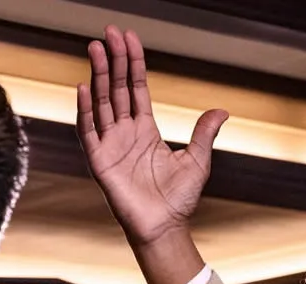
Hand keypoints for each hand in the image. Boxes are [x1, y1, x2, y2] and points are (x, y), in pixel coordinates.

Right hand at [78, 27, 226, 248]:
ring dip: (99, 75)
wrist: (164, 228)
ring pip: (102, 102)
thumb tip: (222, 110)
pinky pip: (88, 131)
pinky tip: (83, 86)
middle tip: (109, 32)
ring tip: (96, 48)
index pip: (136, 88)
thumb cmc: (179, 199)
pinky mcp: (100, 161)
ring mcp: (110, 145)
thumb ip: (204, 133)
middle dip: (114, 59)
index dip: (134, 63)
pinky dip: (85, 109)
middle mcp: (125, 133)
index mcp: (146, 130)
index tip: (129, 38)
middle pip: (117, 88)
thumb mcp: (198, 161)